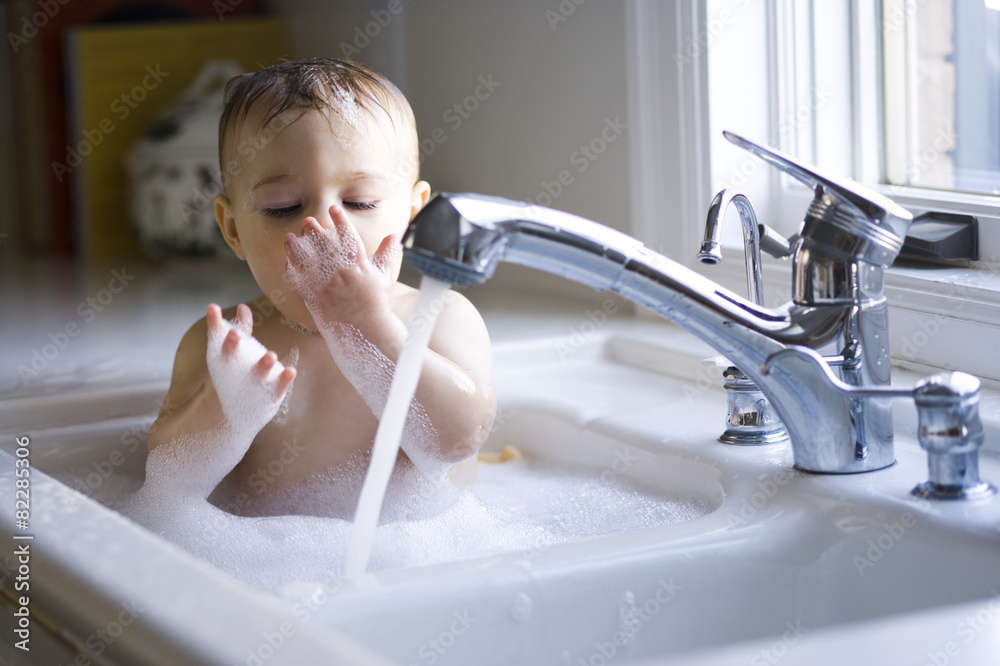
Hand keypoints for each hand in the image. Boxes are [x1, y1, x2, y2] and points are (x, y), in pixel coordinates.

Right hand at [205, 303, 295, 432]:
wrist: (233, 417)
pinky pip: (279, 387)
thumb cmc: (233, 377)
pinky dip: (284, 380)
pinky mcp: (270, 395)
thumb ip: (240, 329)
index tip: (215, 310)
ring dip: (264, 364)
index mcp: (226, 360)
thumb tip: (243, 306)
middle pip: (235, 357)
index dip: (217, 327)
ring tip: (270, 355)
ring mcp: (255, 384)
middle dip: (233, 346)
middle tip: (234, 334)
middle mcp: (239, 372)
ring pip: (260, 373)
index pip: (220, 342)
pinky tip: (291, 370)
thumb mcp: (231, 355)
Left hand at [284, 211, 401, 328]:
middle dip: (315, 233)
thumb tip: (394, 236)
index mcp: (360, 267)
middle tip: (307, 221)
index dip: (341, 222)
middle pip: (326, 249)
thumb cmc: (377, 301)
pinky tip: (287, 263)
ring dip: (297, 250)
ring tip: (289, 238)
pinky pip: (303, 284)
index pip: (350, 239)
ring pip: (309, 264)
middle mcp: (344, 275)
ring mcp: (330, 287)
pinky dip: (294, 273)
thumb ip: (386, 254)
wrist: (368, 327)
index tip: (333, 209)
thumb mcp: (384, 276)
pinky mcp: (320, 299)